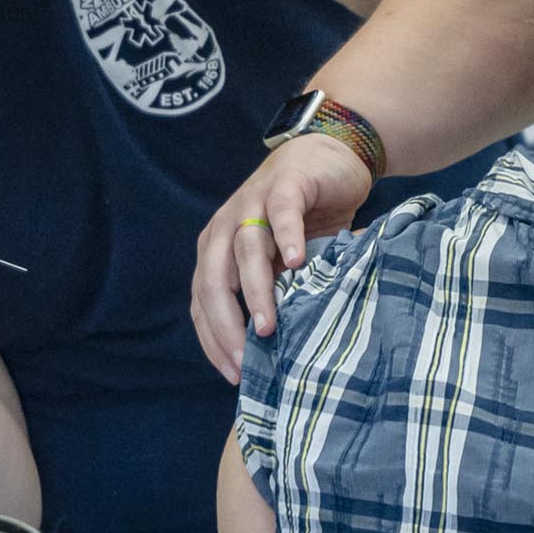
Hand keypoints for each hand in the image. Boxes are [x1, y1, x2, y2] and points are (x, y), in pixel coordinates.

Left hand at [190, 133, 372, 382]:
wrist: (329, 157)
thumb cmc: (303, 220)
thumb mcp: (283, 263)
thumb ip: (273, 293)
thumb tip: (274, 353)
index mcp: (217, 250)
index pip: (203, 302)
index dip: (214, 339)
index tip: (234, 375)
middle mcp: (227, 227)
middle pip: (214, 280)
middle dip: (226, 325)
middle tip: (247, 362)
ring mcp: (253, 203)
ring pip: (246, 250)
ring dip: (254, 290)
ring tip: (268, 326)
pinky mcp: (285, 185)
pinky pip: (282, 213)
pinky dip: (287, 236)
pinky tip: (295, 262)